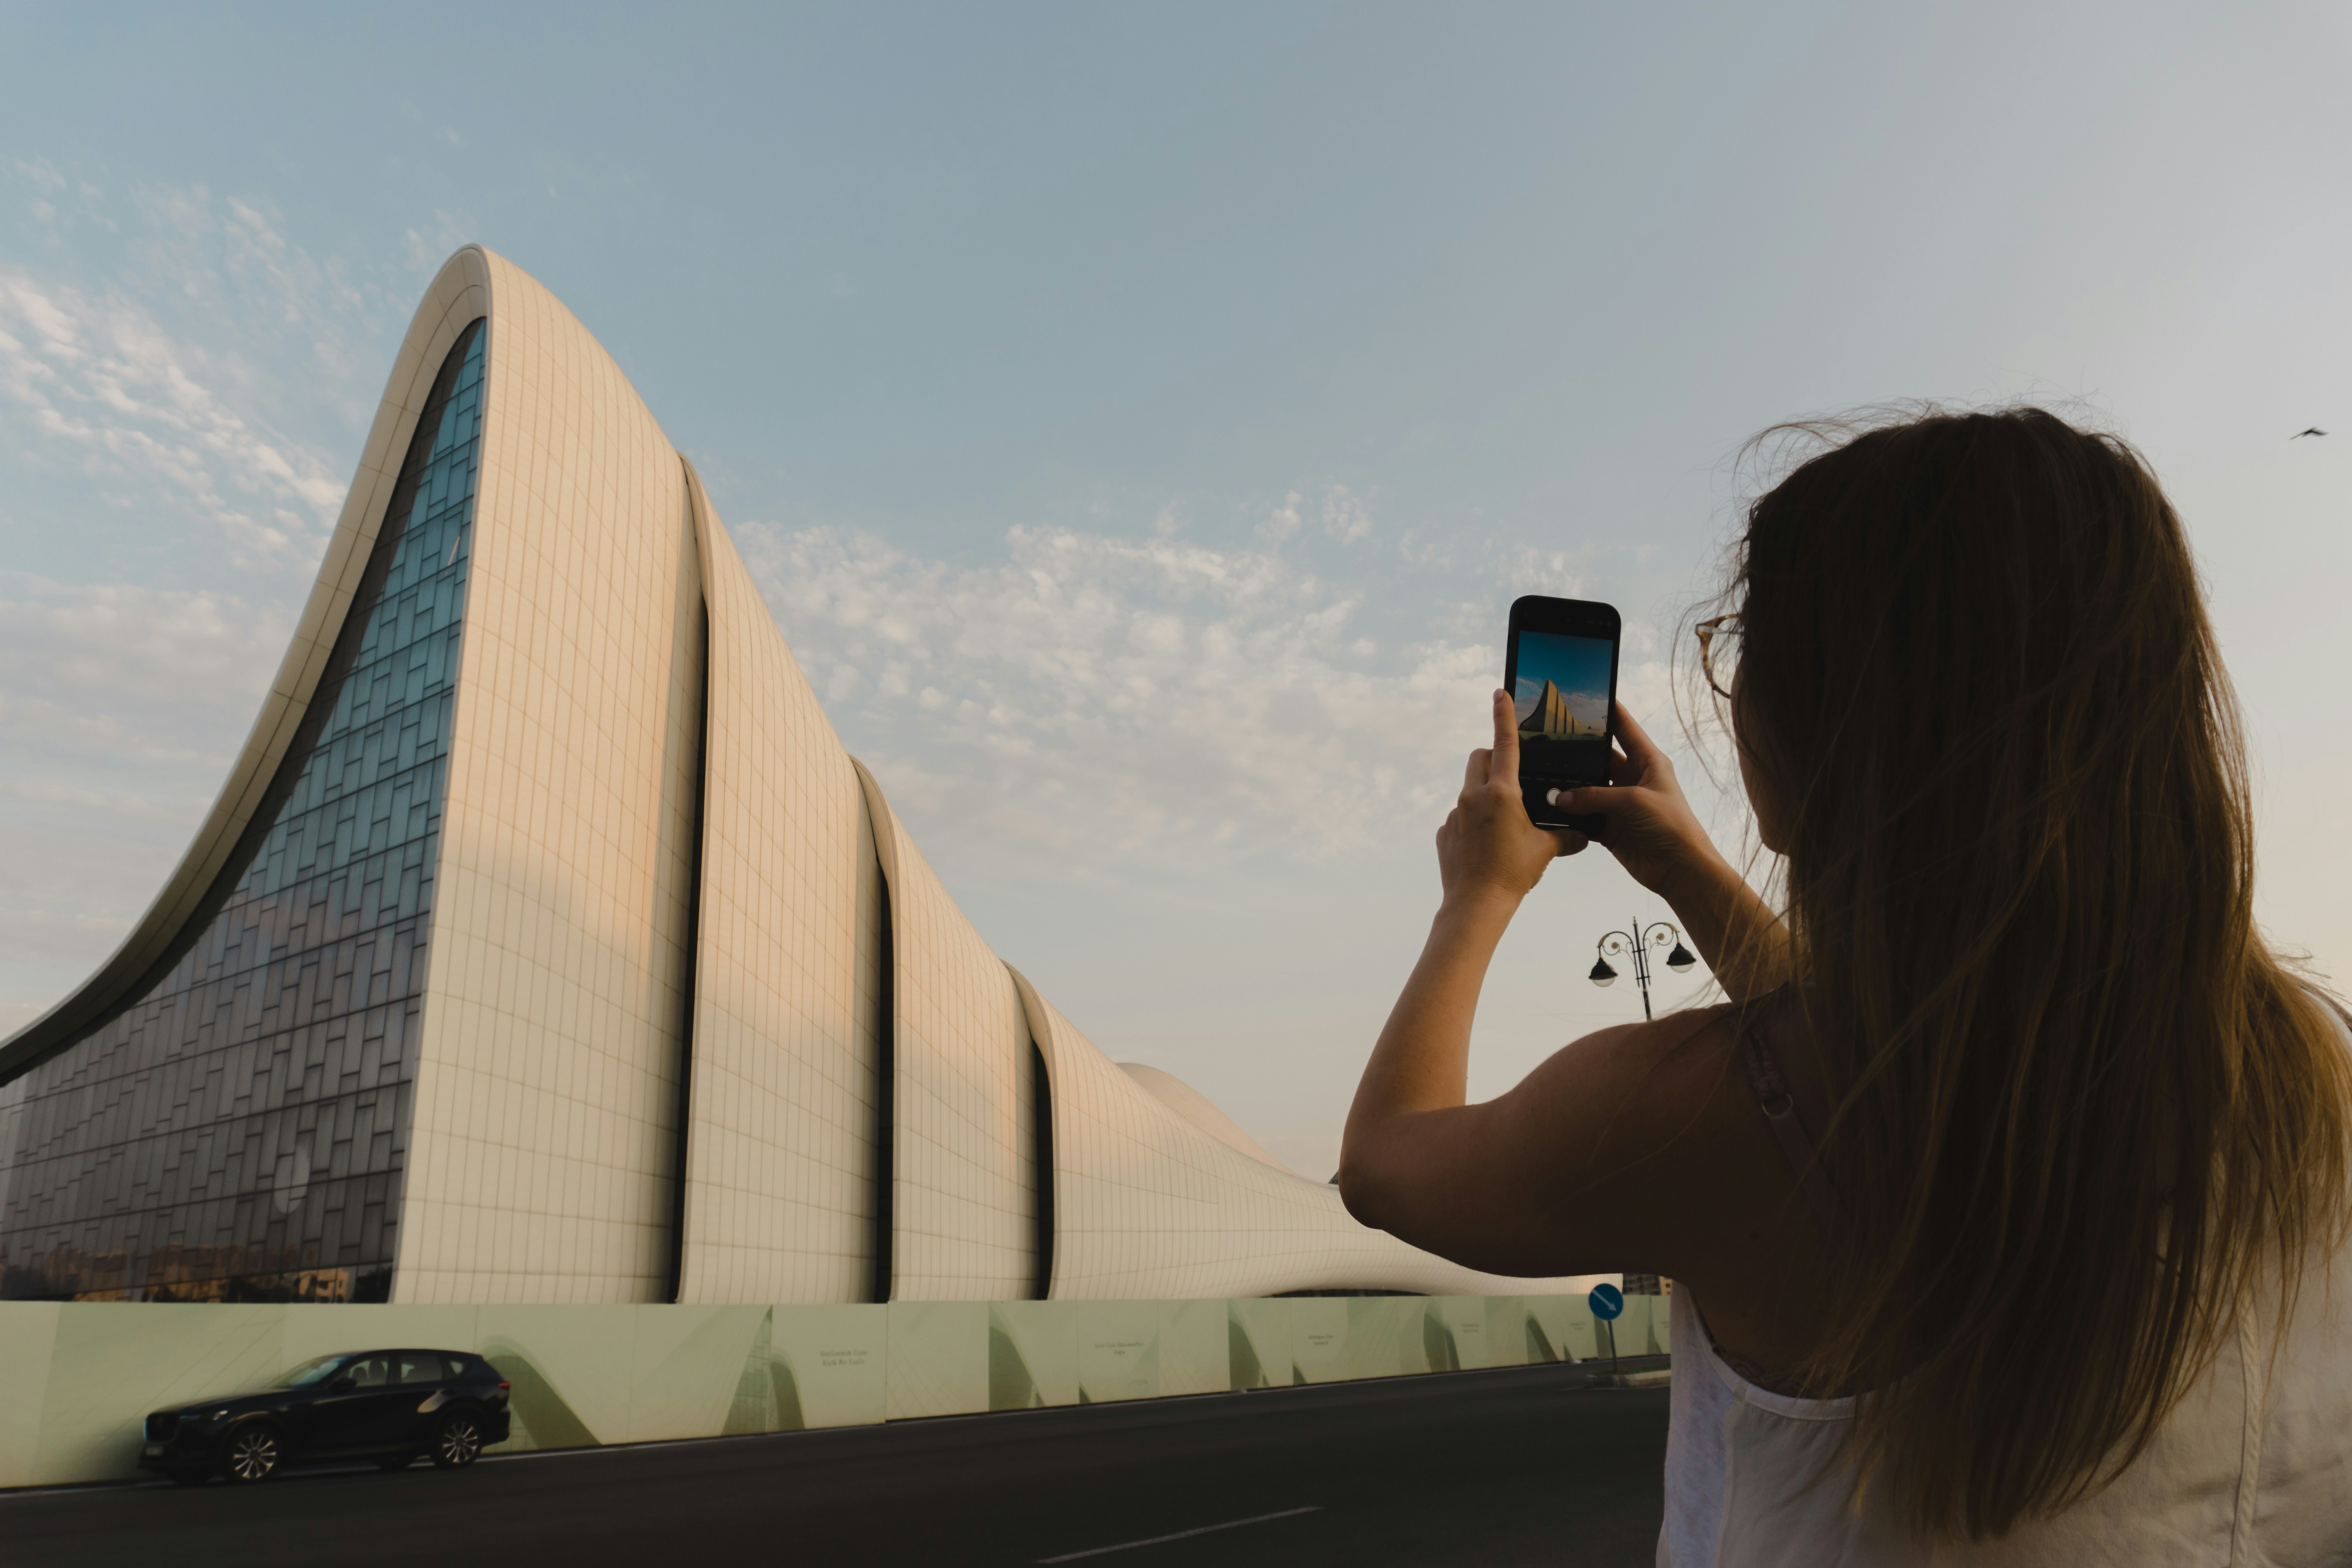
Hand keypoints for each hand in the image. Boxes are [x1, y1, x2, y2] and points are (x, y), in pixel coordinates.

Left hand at [1436, 690, 1583, 908]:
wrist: (1476, 905)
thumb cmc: (1513, 874)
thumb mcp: (1545, 852)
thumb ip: (1566, 837)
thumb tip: (1585, 835)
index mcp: (1501, 792)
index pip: (1504, 743)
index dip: (1503, 715)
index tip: (1499, 692)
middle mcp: (1473, 796)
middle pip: (1479, 758)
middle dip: (1494, 758)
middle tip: (1512, 776)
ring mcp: (1455, 813)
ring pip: (1469, 789)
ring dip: (1485, 794)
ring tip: (1504, 822)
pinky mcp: (1444, 831)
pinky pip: (1460, 816)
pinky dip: (1474, 821)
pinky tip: (1487, 845)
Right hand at [1556, 702, 1728, 900]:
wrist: (1680, 869)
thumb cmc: (1672, 826)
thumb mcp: (1634, 801)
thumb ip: (1595, 796)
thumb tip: (1561, 798)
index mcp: (1647, 762)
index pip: (1625, 728)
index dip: (1608, 711)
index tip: (1586, 697)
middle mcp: (1632, 779)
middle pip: (1600, 758)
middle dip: (1578, 752)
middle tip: (1550, 739)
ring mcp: (1620, 803)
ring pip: (1587, 788)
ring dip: (1570, 788)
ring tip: (1544, 776)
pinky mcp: (1610, 826)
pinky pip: (1584, 816)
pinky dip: (1570, 815)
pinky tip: (1552, 809)